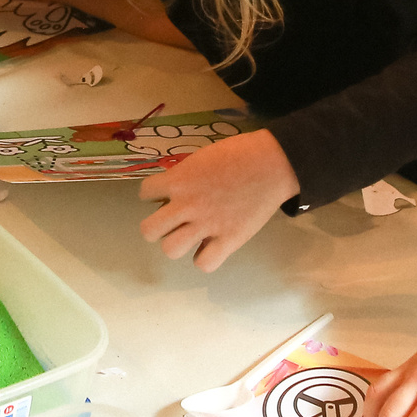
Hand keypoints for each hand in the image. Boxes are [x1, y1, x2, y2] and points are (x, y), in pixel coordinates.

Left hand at [136, 128, 298, 272]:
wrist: (271, 163)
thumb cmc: (238, 153)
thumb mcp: (201, 158)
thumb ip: (184, 176)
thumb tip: (174, 193)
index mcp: (178, 180)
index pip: (145, 193)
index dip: (154, 195)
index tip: (168, 195)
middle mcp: (187, 205)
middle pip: (149, 230)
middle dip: (158, 226)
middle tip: (173, 221)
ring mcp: (207, 225)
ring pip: (171, 249)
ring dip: (177, 243)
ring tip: (190, 236)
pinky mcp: (229, 240)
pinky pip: (204, 263)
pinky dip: (205, 258)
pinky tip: (211, 246)